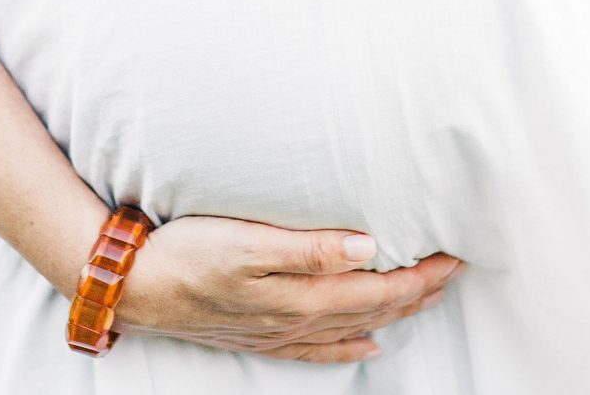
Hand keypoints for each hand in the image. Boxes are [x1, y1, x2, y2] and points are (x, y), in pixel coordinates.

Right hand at [111, 215, 465, 361]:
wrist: (136, 286)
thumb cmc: (188, 253)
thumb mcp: (247, 240)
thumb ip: (308, 246)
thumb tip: (366, 247)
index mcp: (301, 294)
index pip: (377, 288)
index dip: (419, 274)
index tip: (453, 256)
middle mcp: (297, 320)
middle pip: (372, 308)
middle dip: (417, 291)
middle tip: (453, 271)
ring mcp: (279, 332)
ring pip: (352, 326)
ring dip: (393, 313)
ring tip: (426, 298)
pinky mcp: (261, 335)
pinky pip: (318, 348)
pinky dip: (350, 346)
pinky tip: (367, 345)